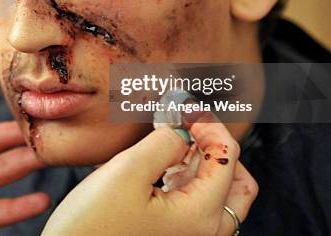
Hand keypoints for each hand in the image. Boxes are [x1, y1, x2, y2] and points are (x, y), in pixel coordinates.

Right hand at [43, 113, 257, 235]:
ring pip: (217, 190)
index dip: (207, 123)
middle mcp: (203, 230)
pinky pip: (196, 201)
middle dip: (215, 145)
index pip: (226, 156)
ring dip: (201, 159)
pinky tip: (161, 162)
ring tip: (171, 138)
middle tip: (187, 124)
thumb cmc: (92, 224)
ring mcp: (188, 234)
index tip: (182, 107)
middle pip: (238, 180)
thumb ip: (163, 142)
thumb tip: (181, 127)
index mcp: (200, 214)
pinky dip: (187, 175)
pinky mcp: (172, 233)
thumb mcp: (127, 171)